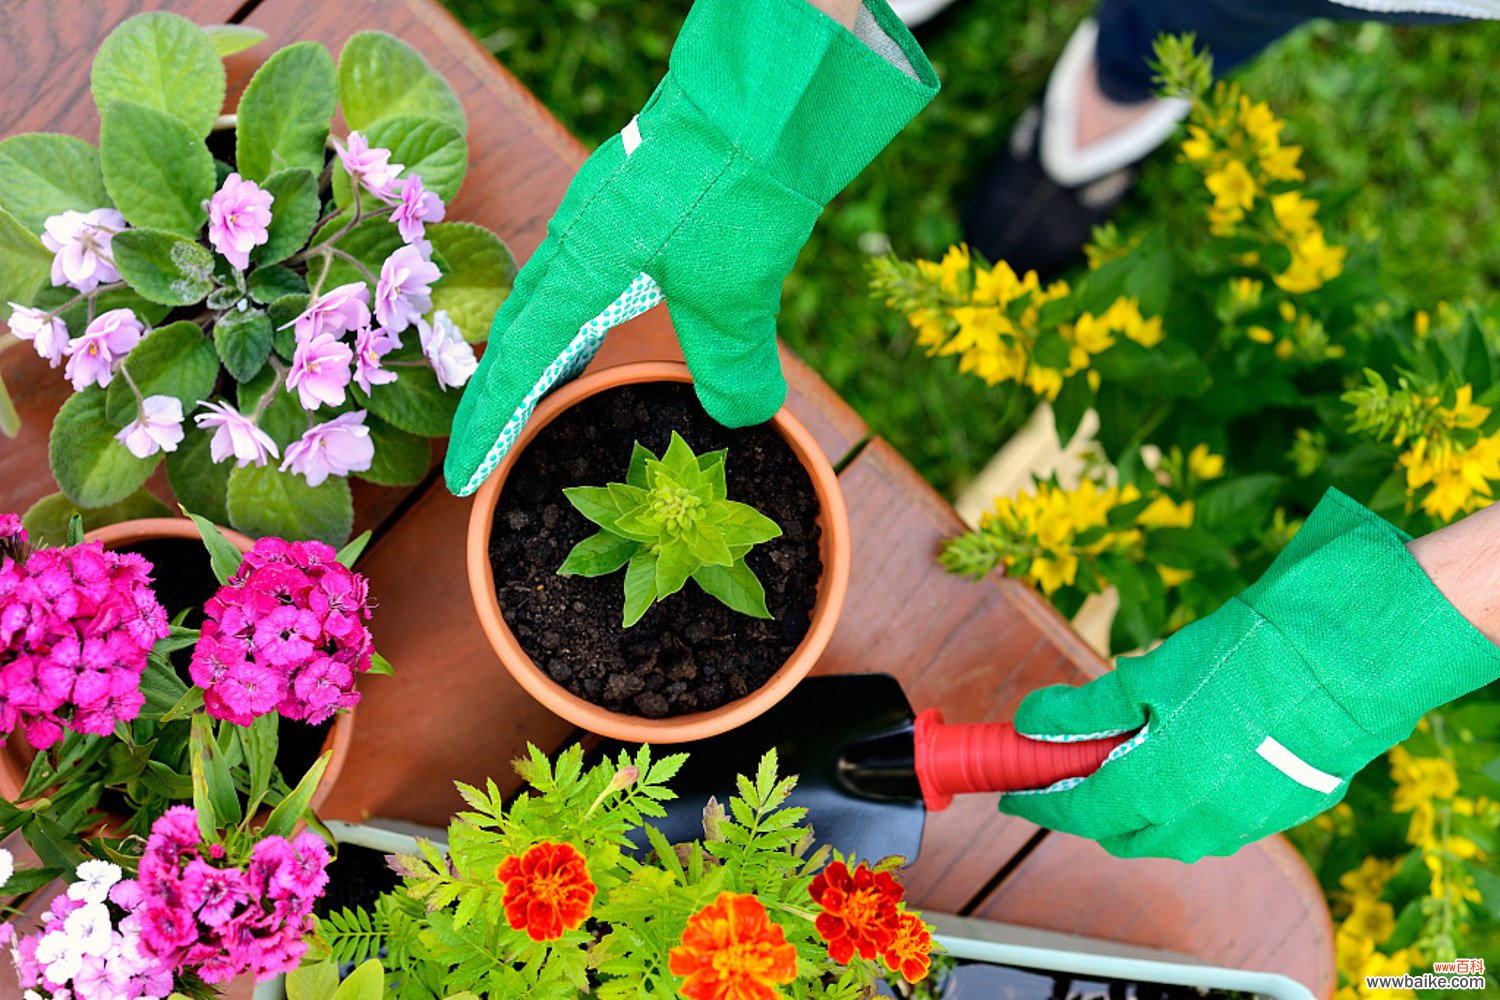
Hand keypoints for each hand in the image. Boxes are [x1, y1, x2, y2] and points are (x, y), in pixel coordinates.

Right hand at [443, 0, 937, 495]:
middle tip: (477, 448)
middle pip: (515, 333)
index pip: (518, 369)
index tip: (461, 481)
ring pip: (544, 297)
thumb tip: (742, 419)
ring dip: (531, 351)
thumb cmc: (733, 194)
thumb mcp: (736, 298)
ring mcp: (594, 216)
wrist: (755, 101)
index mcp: (578, 275)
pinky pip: (576, 269)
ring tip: (529, 398)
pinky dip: (571, 309)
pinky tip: (596, 319)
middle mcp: (571, 244)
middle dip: (494, 396)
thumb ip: (733, 367)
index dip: (489, 429)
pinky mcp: (624, 199)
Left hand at [999, 489, 1499, 860]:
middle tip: (1071, 769)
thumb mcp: (1147, 675)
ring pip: (1173, 835)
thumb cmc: (1246, 658)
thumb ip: (1084, 710)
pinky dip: (1189, 803)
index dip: (1040, 802)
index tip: (1015, 791)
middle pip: (1124, 834)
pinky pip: (1219, 822)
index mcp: (1158, 788)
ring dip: (1141, 809)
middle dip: (1090, 808)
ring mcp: (1246, 822)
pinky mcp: (1284, 810)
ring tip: (1130, 759)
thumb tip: (1031, 723)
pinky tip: (1191, 760)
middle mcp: (1200, 821)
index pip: (1079, 812)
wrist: (1350, 659)